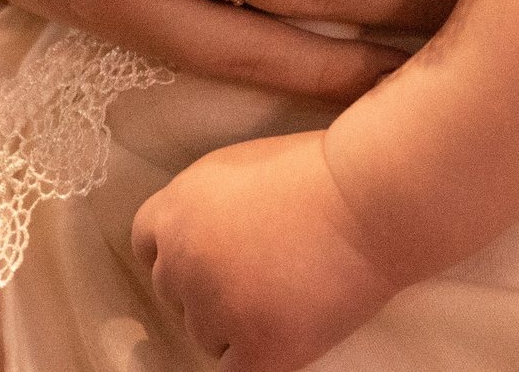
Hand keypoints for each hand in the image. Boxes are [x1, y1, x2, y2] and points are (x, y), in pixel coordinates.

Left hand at [132, 130, 401, 371]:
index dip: (182, 251)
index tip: (214, 253)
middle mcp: (182, 261)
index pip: (146, 246)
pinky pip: (236, 370)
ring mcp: (217, 309)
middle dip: (209, 287)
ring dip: (236, 324)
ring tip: (286, 293)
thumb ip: (200, 206)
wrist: (371, 198)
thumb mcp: (236, 167)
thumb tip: (190, 241)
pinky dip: (259, 356)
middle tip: (262, 273)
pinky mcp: (257, 348)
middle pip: (174, 294)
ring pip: (205, 336)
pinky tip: (287, 328)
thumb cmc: (318, 172)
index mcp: (176, 208)